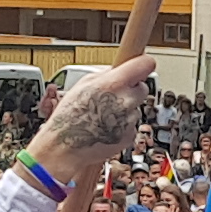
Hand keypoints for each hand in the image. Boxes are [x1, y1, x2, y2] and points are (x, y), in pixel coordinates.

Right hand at [22, 56, 154, 190]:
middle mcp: (126, 101)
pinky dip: (121, 125)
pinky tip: (105, 127)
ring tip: (102, 115)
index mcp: (114, 84)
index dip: (141, 64)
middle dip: (131, 90)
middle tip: (113, 95)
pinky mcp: (130, 136)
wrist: (64, 147)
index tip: (139, 67)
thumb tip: (119, 68)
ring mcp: (130, 120)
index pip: (145, 64)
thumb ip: (105, 74)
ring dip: (123, 110)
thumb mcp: (82, 84)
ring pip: (135, 108)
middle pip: (142, 87)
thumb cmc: (68, 117)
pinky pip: (130, 124)